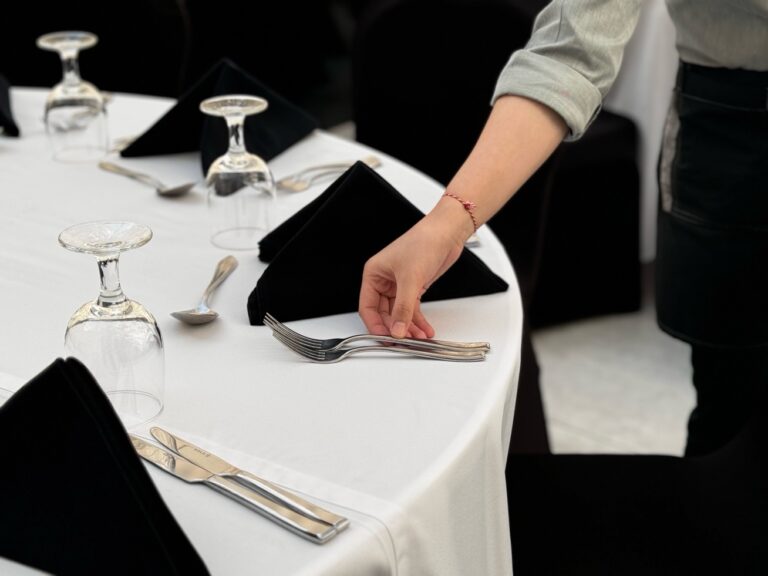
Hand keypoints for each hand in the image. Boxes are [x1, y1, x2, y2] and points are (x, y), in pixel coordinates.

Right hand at [358, 199, 470, 337]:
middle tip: (404, 341)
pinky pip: (412, 309)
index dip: (375, 325)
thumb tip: (397, 330)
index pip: (367, 307)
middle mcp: (384, 280)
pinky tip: (425, 330)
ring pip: (399, 313)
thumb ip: (403, 308)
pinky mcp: (414, 287)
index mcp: (374, 274)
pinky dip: (418, 321)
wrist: (446, 233)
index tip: (385, 338)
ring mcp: (399, 285)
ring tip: (419, 338)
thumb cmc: (423, 242)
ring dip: (409, 327)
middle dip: (395, 328)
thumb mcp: (411, 279)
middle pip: (383, 313)